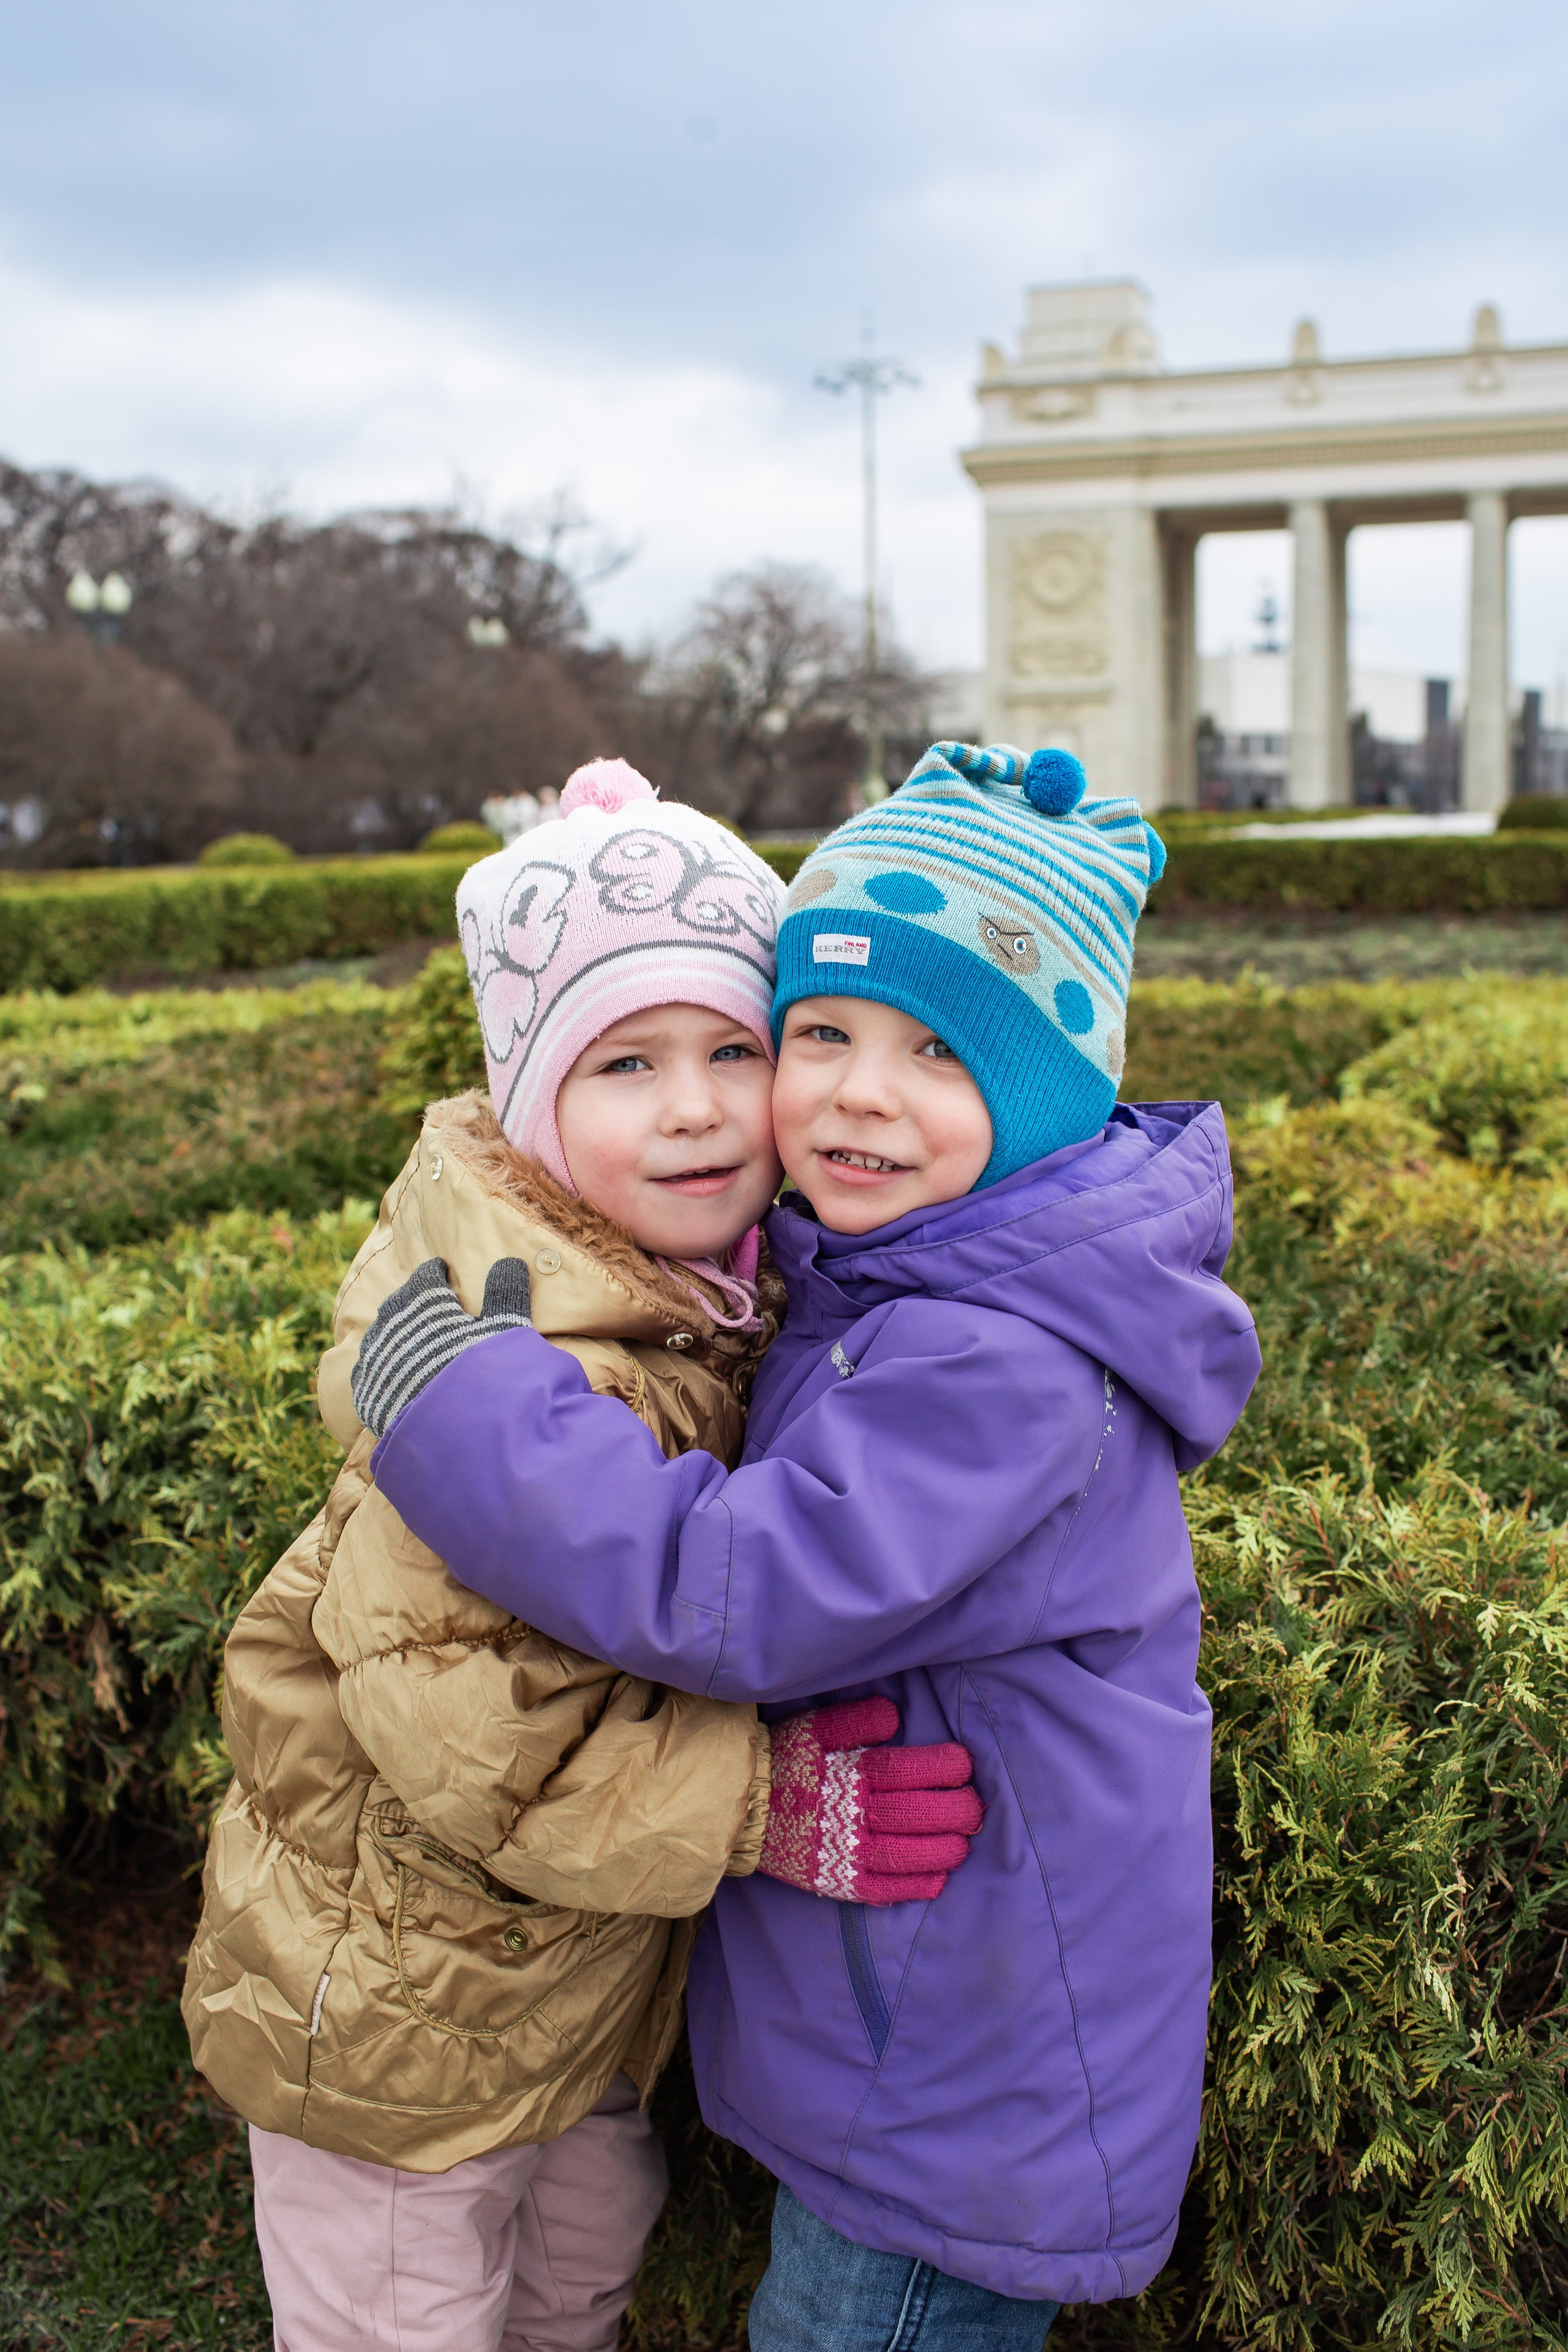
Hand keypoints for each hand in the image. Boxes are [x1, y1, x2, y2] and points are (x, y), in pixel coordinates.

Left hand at [351, 1256, 532, 1437]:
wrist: (446, 1430)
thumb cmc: (480, 1372)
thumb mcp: (504, 1330)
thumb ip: (506, 1293)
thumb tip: (510, 1260)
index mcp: (423, 1302)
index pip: (427, 1276)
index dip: (436, 1272)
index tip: (440, 1269)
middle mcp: (392, 1323)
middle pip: (398, 1302)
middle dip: (411, 1297)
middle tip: (421, 1299)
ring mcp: (375, 1356)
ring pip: (380, 1334)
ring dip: (393, 1331)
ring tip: (405, 1336)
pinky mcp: (365, 1389)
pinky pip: (368, 1369)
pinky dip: (381, 1365)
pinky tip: (390, 1372)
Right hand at [758, 1697, 980, 1905]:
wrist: (740, 1809)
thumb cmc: (784, 1762)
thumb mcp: (813, 1728)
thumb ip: (854, 1720)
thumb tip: (895, 1717)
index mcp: (848, 1775)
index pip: (906, 1770)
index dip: (942, 1768)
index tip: (963, 1765)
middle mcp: (852, 1816)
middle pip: (916, 1814)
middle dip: (955, 1810)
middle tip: (974, 1806)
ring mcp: (846, 1854)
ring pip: (907, 1854)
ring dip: (944, 1849)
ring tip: (963, 1842)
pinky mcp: (839, 1883)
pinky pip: (884, 1889)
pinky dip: (915, 1886)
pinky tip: (938, 1878)